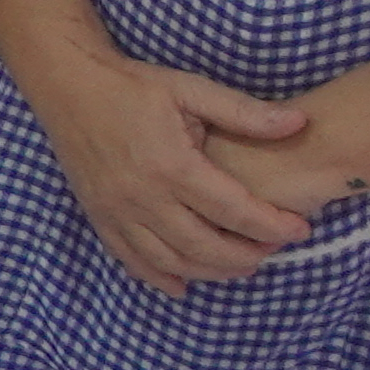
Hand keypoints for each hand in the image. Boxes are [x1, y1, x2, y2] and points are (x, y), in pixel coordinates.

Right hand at [18, 40, 311, 291]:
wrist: (68, 86)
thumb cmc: (133, 86)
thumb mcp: (191, 89)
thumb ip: (245, 112)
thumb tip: (300, 123)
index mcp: (173, 165)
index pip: (234, 210)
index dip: (273, 225)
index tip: (300, 229)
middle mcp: (144, 196)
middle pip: (205, 246)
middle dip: (246, 256)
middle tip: (273, 250)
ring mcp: (118, 211)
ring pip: (170, 260)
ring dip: (210, 271)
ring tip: (240, 266)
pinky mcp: (99, 216)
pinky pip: (131, 260)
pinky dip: (159, 277)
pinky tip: (183, 284)